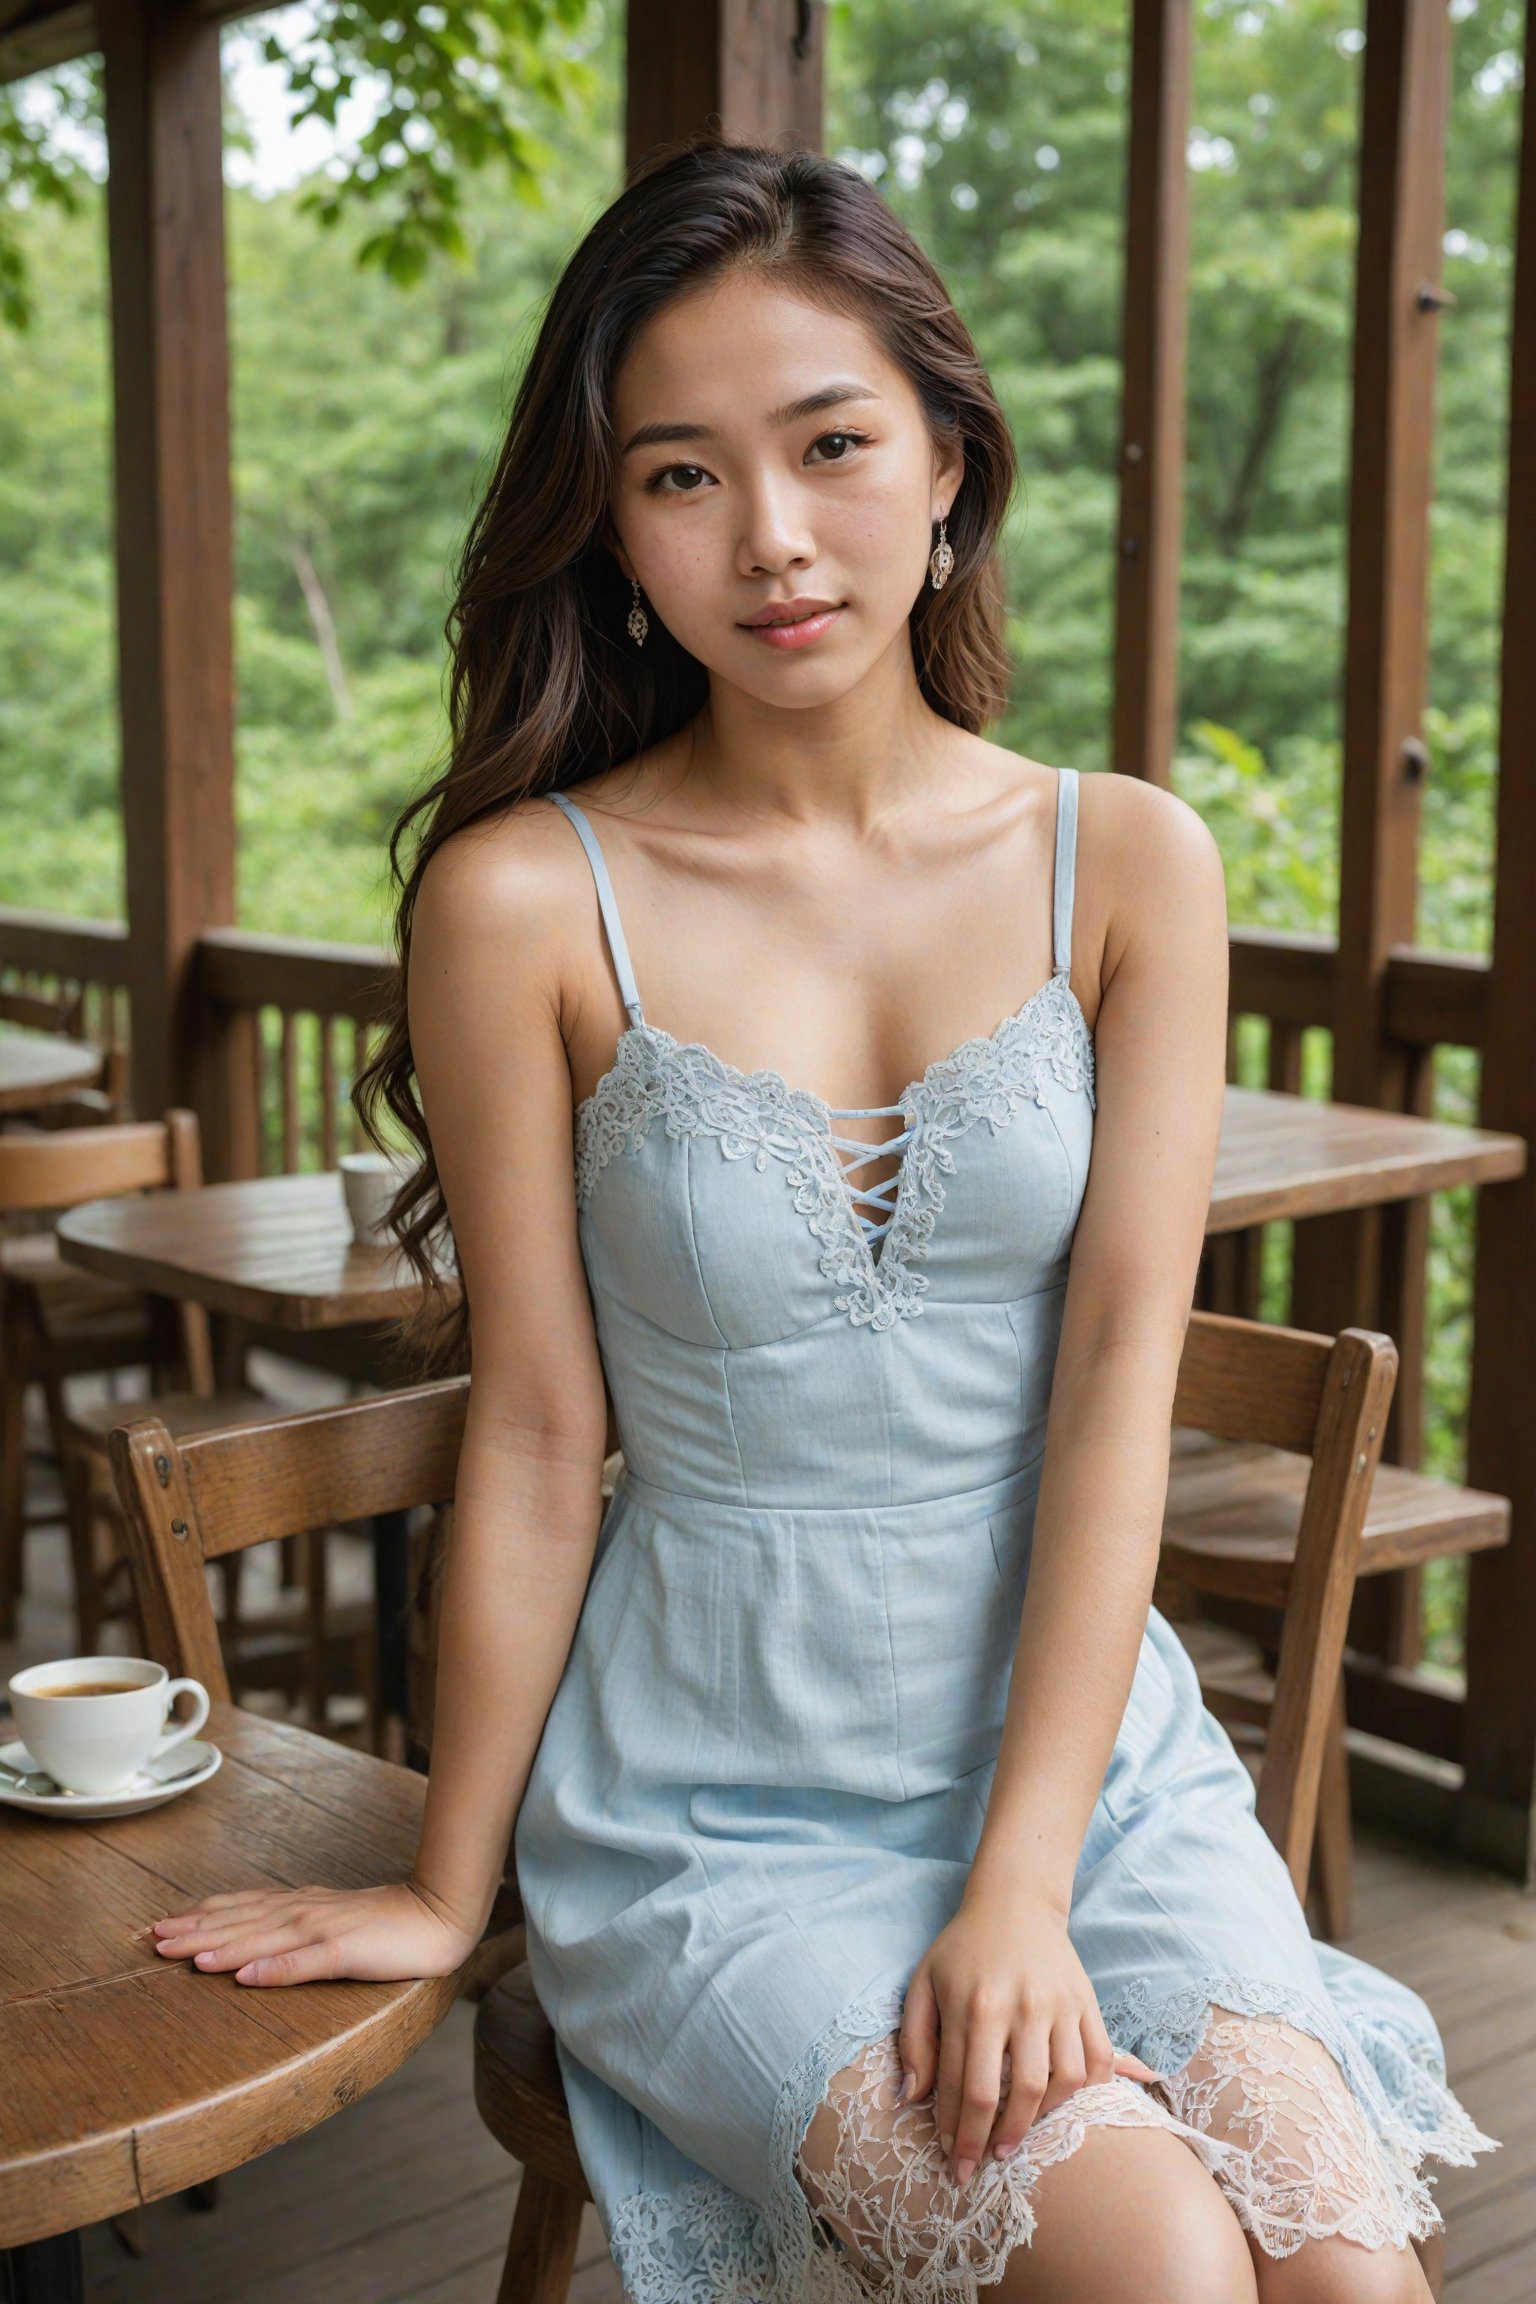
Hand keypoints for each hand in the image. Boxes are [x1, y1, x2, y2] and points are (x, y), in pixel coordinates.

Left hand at [150, 1879, 477, 1987]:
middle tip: (153, 1940)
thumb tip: (251, 1948)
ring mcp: (325, 1930)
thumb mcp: (330, 1924)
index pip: (240, 1909)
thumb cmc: (385, 1924)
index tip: (160, 1926)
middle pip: (241, 1922)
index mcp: (300, 1906)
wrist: (437, 1915)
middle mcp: (305, 1913)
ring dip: (222, 1947)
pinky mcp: (348, 1951)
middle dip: (194, 1932)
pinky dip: (274, 1969)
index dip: (199, 1917)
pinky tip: (246, 1977)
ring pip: (263, 1939)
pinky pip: (306, 1963)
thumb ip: (293, 1932)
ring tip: (185, 1957)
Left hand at [897, 1885, 1157, 2185]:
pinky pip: (1098, 2060)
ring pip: (1060, 2082)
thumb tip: (912, 2099)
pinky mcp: (1086, 2003)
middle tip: (983, 2165)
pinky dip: (1086, 2092)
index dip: (958, 2134)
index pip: (966, 2088)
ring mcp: (1059, 2005)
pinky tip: (1060, 2106)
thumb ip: (915, 2042)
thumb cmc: (962, 1948)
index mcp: (975, 2004)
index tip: (953, 2163)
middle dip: (996, 2140)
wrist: (1015, 1902)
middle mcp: (1021, 2006)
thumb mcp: (923, 1983)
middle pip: (1014, 2093)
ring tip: (1016, 2139)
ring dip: (1039, 2121)